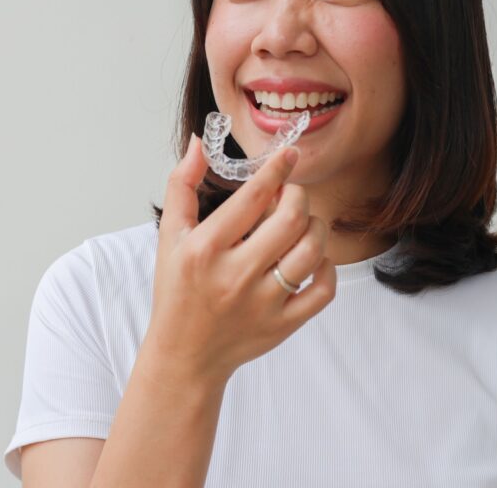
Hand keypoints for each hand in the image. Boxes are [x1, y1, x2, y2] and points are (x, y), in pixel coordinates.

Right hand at [144, 134, 334, 386]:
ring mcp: (262, 303)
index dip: (278, 168)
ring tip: (300, 226)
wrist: (184, 354)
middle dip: (298, 196)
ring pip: (312, 251)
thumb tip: (199, 142)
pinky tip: (311, 259)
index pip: (253, 196)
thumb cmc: (177, 290)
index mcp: (205, 249)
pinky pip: (323, 289)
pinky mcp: (282, 325)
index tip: (290, 153)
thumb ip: (182, 185)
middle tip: (290, 195)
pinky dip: (325, 267)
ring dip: (315, 228)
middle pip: (291, 219)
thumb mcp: (170, 236)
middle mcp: (235, 275)